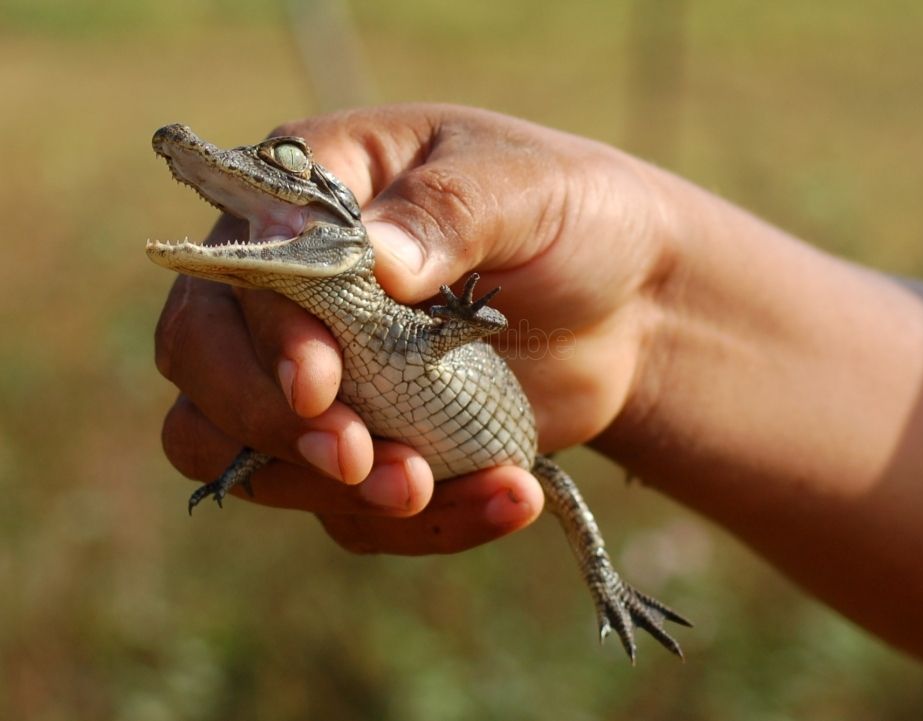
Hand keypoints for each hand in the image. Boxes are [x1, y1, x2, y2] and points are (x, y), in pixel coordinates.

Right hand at [156, 104, 675, 553]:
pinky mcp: (370, 446)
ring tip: (427, 489)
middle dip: (271, 426)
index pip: (235, 269)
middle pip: (203, 369)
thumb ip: (448, 212)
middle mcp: (293, 290)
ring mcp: (325, 378)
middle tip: (356, 459)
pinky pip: (347, 509)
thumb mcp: (526, 189)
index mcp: (312, 198)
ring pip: (252, 457)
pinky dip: (418, 523)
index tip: (321, 384)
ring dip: (328, 492)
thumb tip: (375, 258)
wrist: (632, 305)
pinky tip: (508, 497)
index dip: (260, 334)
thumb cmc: (572, 217)